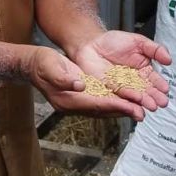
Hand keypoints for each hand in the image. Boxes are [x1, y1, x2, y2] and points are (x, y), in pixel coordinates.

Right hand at [26, 46, 147, 120]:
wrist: (33, 65)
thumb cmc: (42, 63)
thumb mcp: (50, 65)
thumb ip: (63, 77)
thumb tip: (80, 85)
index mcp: (67, 100)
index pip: (95, 104)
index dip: (114, 105)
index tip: (130, 106)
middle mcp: (73, 105)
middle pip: (102, 111)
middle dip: (122, 112)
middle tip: (142, 112)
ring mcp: (76, 104)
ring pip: (103, 109)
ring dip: (121, 110)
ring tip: (139, 110)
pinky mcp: (80, 99)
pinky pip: (100, 104)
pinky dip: (114, 104)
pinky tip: (125, 102)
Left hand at [70, 30, 171, 114]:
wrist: (92, 44)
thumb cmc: (114, 42)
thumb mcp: (138, 41)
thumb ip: (154, 49)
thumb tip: (169, 60)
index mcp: (143, 70)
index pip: (154, 80)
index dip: (160, 85)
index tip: (165, 90)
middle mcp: (134, 81)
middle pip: (146, 91)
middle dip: (154, 97)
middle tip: (161, 103)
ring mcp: (122, 87)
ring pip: (134, 96)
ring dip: (143, 102)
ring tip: (151, 107)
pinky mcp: (108, 91)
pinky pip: (118, 97)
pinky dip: (126, 103)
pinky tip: (134, 107)